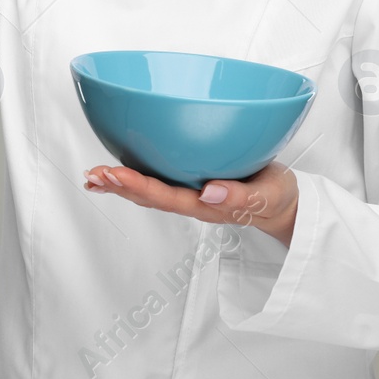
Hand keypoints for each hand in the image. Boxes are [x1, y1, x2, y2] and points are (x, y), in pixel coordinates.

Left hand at [84, 160, 299, 246]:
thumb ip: (242, 197)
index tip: (115, 174)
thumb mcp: (269, 196)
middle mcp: (194, 202)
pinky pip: (159, 183)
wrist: (285, 205)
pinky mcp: (194, 184)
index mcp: (207, 206)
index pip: (166, 197)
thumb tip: (209, 192)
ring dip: (121, 185)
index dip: (138, 186)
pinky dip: (135, 178)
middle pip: (149, 197)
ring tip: (94, 176)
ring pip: (150, 192)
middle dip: (120, 187)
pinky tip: (118, 172)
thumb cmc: (277, 198)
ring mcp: (192, 195)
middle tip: (94, 175)